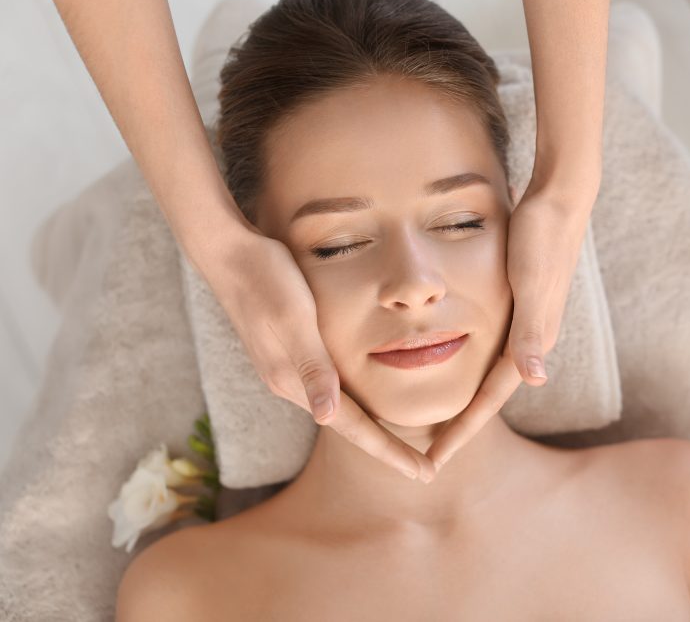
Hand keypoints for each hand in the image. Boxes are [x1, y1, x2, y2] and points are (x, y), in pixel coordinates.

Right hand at [191, 223, 434, 481]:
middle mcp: (290, 382)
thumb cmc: (268, 280)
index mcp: (294, 380)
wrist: (229, 254)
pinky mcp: (287, 352)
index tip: (422, 473)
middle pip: (349, 427)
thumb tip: (326, 417)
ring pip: (339, 410)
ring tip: (403, 445)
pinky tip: (366, 400)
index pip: (353, 427)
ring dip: (372, 430)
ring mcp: (287, 369)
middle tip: (424, 470)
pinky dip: (355, 403)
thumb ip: (311, 367)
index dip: (390, 451)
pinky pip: (329, 389)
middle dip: (387, 450)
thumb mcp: (295, 319)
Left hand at [426, 181, 595, 470]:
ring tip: (435, 420)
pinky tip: (452, 363)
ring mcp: (526, 322)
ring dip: (465, 398)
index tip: (434, 461)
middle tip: (428, 455)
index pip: (491, 399)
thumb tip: (536, 380)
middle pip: (489, 394)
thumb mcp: (532, 283)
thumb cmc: (543, 237)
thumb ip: (533, 331)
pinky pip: (489, 348)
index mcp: (532, 340)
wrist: (562, 198)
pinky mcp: (519, 303)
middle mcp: (531, 338)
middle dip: (462, 425)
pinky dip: (469, 365)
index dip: (463, 431)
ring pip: (488, 372)